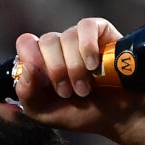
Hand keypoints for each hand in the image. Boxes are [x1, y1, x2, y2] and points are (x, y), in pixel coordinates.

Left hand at [14, 18, 144, 133]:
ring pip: (67, 37)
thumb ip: (27, 95)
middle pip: (47, 41)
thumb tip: (26, 68)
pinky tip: (93, 65)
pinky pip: (86, 26)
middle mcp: (59, 47)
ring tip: (84, 89)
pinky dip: (87, 46)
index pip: (26, 44)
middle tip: (67, 92)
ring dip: (75, 68)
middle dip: (56, 70)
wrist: (119, 117)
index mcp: (42, 62)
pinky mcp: (100, 32)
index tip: (44, 82)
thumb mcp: (46, 114)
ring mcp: (79, 38)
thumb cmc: (83, 114)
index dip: (32, 60)